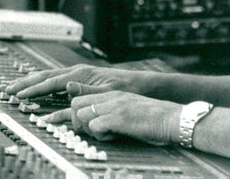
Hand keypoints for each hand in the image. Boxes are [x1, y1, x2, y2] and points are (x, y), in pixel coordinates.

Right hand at [4, 64, 151, 99]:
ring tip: (17, 86)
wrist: (139, 83)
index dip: (33, 89)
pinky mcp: (81, 77)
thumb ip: (87, 90)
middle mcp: (77, 72)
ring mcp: (79, 73)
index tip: (18, 95)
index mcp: (81, 75)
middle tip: (8, 89)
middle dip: (26, 83)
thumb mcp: (108, 92)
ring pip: (49, 76)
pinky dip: (43, 81)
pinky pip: (56, 79)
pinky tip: (39, 85)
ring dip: (32, 81)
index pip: (51, 83)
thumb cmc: (125, 88)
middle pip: (46, 76)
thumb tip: (67, 87)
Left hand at [42, 89, 180, 145]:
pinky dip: (100, 135)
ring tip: (106, 134)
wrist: (174, 119)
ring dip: (88, 129)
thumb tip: (95, 125)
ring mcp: (115, 105)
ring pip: (82, 114)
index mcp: (113, 94)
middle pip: (76, 104)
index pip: (81, 98)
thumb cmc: (154, 120)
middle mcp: (111, 97)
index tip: (55, 121)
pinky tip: (114, 136)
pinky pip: (95, 126)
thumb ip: (112, 113)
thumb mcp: (130, 111)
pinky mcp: (119, 117)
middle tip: (89, 131)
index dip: (69, 112)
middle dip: (75, 121)